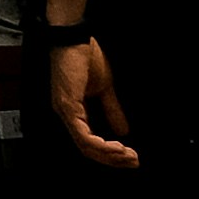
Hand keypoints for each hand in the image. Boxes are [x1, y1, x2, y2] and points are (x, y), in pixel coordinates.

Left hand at [50, 29, 136, 167]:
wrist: (75, 37)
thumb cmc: (85, 57)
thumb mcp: (104, 88)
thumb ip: (111, 110)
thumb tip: (124, 131)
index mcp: (74, 112)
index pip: (90, 143)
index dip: (110, 154)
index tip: (131, 157)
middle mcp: (66, 115)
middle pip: (89, 150)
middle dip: (113, 159)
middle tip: (134, 161)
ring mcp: (65, 111)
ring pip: (86, 146)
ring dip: (110, 155)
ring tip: (128, 155)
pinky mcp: (67, 106)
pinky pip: (82, 135)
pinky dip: (101, 145)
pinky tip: (116, 146)